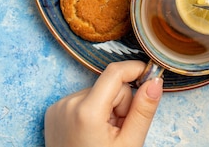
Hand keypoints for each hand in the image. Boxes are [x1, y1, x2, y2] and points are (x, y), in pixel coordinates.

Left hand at [44, 60, 162, 146]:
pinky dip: (90, 113)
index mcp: (86, 111)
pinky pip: (81, 100)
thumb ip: (143, 110)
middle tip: (119, 132)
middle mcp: (68, 104)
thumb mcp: (130, 143)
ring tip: (103, 136)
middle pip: (108, 86)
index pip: (114, 73)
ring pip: (96, 93)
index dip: (135, 70)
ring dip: (105, 110)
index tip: (150, 74)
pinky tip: (90, 134)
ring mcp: (58, 107)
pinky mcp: (53, 111)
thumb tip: (155, 82)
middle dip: (120, 104)